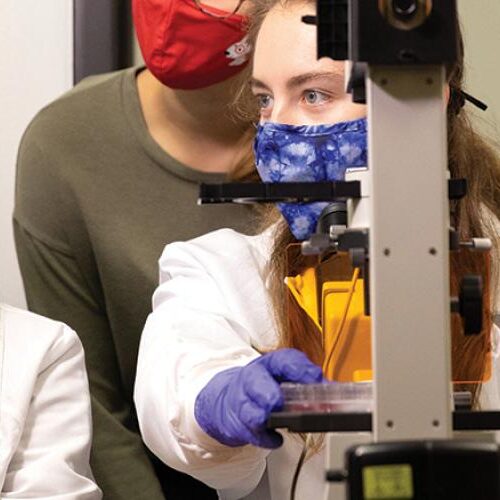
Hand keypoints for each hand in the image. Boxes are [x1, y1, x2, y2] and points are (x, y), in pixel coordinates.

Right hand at [194, 348, 322, 448]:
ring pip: (251, 411)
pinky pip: (254, 434)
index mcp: (270, 364)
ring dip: (264, 417)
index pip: (284, 360)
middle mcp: (254, 379)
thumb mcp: (283, 376)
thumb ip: (307, 382)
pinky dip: (267, 438)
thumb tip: (334, 390)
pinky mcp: (240, 424)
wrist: (232, 399)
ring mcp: (244, 401)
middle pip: (258, 383)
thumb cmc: (263, 385)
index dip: (300, 368)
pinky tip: (276, 438)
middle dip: (270, 394)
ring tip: (278, 422)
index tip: (316, 378)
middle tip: (281, 402)